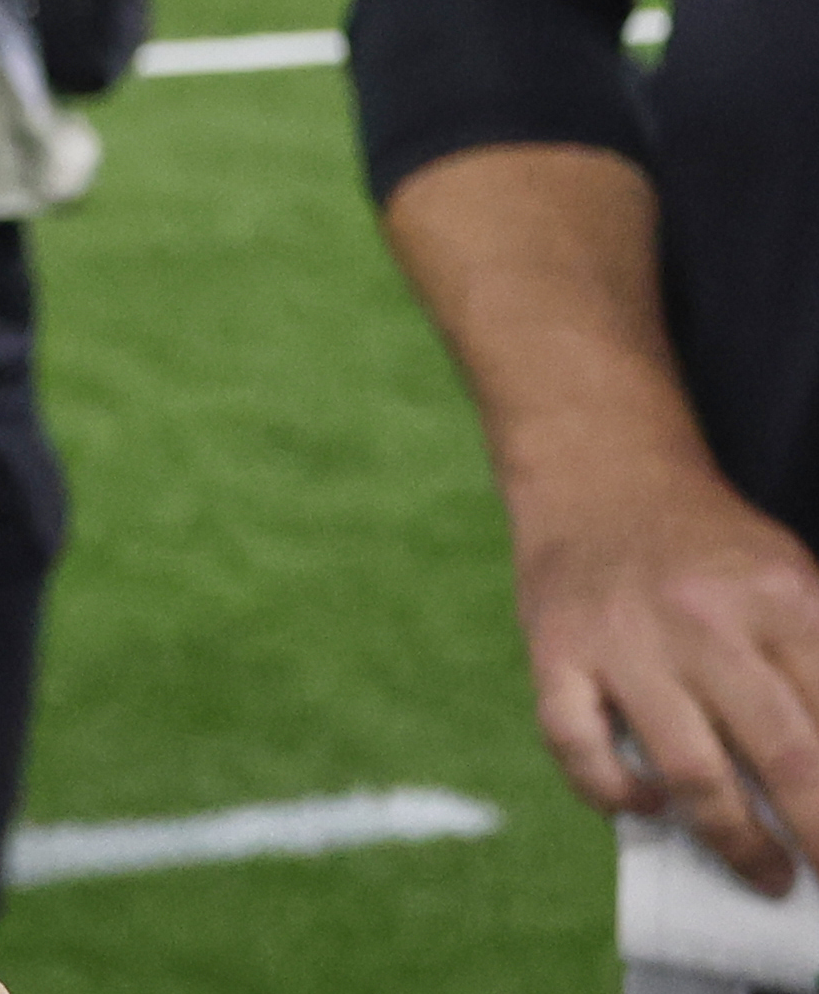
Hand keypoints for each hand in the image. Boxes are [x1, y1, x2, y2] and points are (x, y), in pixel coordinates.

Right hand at [512, 450, 818, 886]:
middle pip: (785, 754)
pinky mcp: (555, 650)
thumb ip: (818, 663)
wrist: (601, 474)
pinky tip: (644, 804)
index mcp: (781, 598)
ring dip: (735, 840)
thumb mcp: (793, 581)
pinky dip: (613, 792)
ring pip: (691, 769)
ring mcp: (624, 638)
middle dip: (818, 835)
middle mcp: (704, 618)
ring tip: (764, 874)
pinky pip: (579, 745)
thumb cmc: (713, 550)